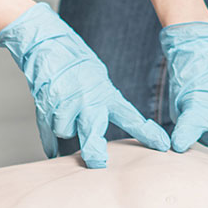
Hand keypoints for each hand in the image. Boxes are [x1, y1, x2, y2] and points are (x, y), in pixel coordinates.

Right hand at [0, 3, 170, 166]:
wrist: (46, 43)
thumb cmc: (75, 60)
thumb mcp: (98, 78)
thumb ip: (103, 103)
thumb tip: (104, 127)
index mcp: (105, 94)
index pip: (130, 117)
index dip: (148, 133)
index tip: (163, 146)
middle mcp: (86, 100)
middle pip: (91, 133)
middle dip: (95, 152)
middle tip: (99, 164)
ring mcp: (63, 104)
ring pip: (65, 132)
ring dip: (66, 129)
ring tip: (66, 111)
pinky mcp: (44, 107)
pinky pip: (48, 134)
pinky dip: (51, 145)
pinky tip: (55, 153)